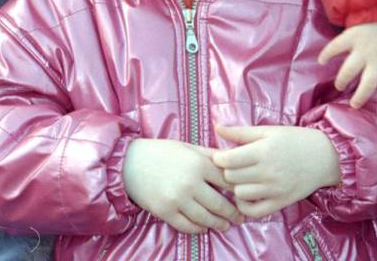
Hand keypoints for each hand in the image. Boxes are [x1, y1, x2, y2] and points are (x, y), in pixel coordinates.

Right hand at [123, 138, 242, 234]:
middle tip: (241, 218)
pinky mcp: (166, 212)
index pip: (226, 181)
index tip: (246, 196)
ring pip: (205, 218)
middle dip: (233, 213)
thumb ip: (210, 155)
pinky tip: (205, 228)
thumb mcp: (188, 147)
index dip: (238, 190)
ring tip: (226, 225)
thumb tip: (232, 161)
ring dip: (219, 224)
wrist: (131, 163)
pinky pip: (187, 226)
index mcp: (199, 163)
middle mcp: (191, 183)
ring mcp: (178, 200)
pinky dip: (198, 229)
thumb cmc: (162, 152)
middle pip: (219, 204)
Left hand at [213, 124, 340, 216]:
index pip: (228, 160)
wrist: (323, 157)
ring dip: (237, 186)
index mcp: (263, 151)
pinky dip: (245, 204)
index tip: (222, 155)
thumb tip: (216, 128)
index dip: (220, 157)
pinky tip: (248, 193)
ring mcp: (274, 190)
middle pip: (231, 177)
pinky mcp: (280, 203)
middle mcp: (268, 172)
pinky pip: (252, 211)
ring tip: (243, 177)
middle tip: (233, 165)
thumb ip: (240, 132)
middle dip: (228, 170)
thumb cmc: (294, 140)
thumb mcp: (268, 131)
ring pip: (239, 194)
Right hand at [318, 22, 376, 116]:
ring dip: (344, 78)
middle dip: (361, 95)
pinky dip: (328, 52)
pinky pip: (338, 45)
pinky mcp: (352, 36)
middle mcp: (376, 59)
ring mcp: (363, 48)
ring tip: (340, 86)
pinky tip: (321, 60)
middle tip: (354, 104)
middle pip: (369, 82)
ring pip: (352, 68)